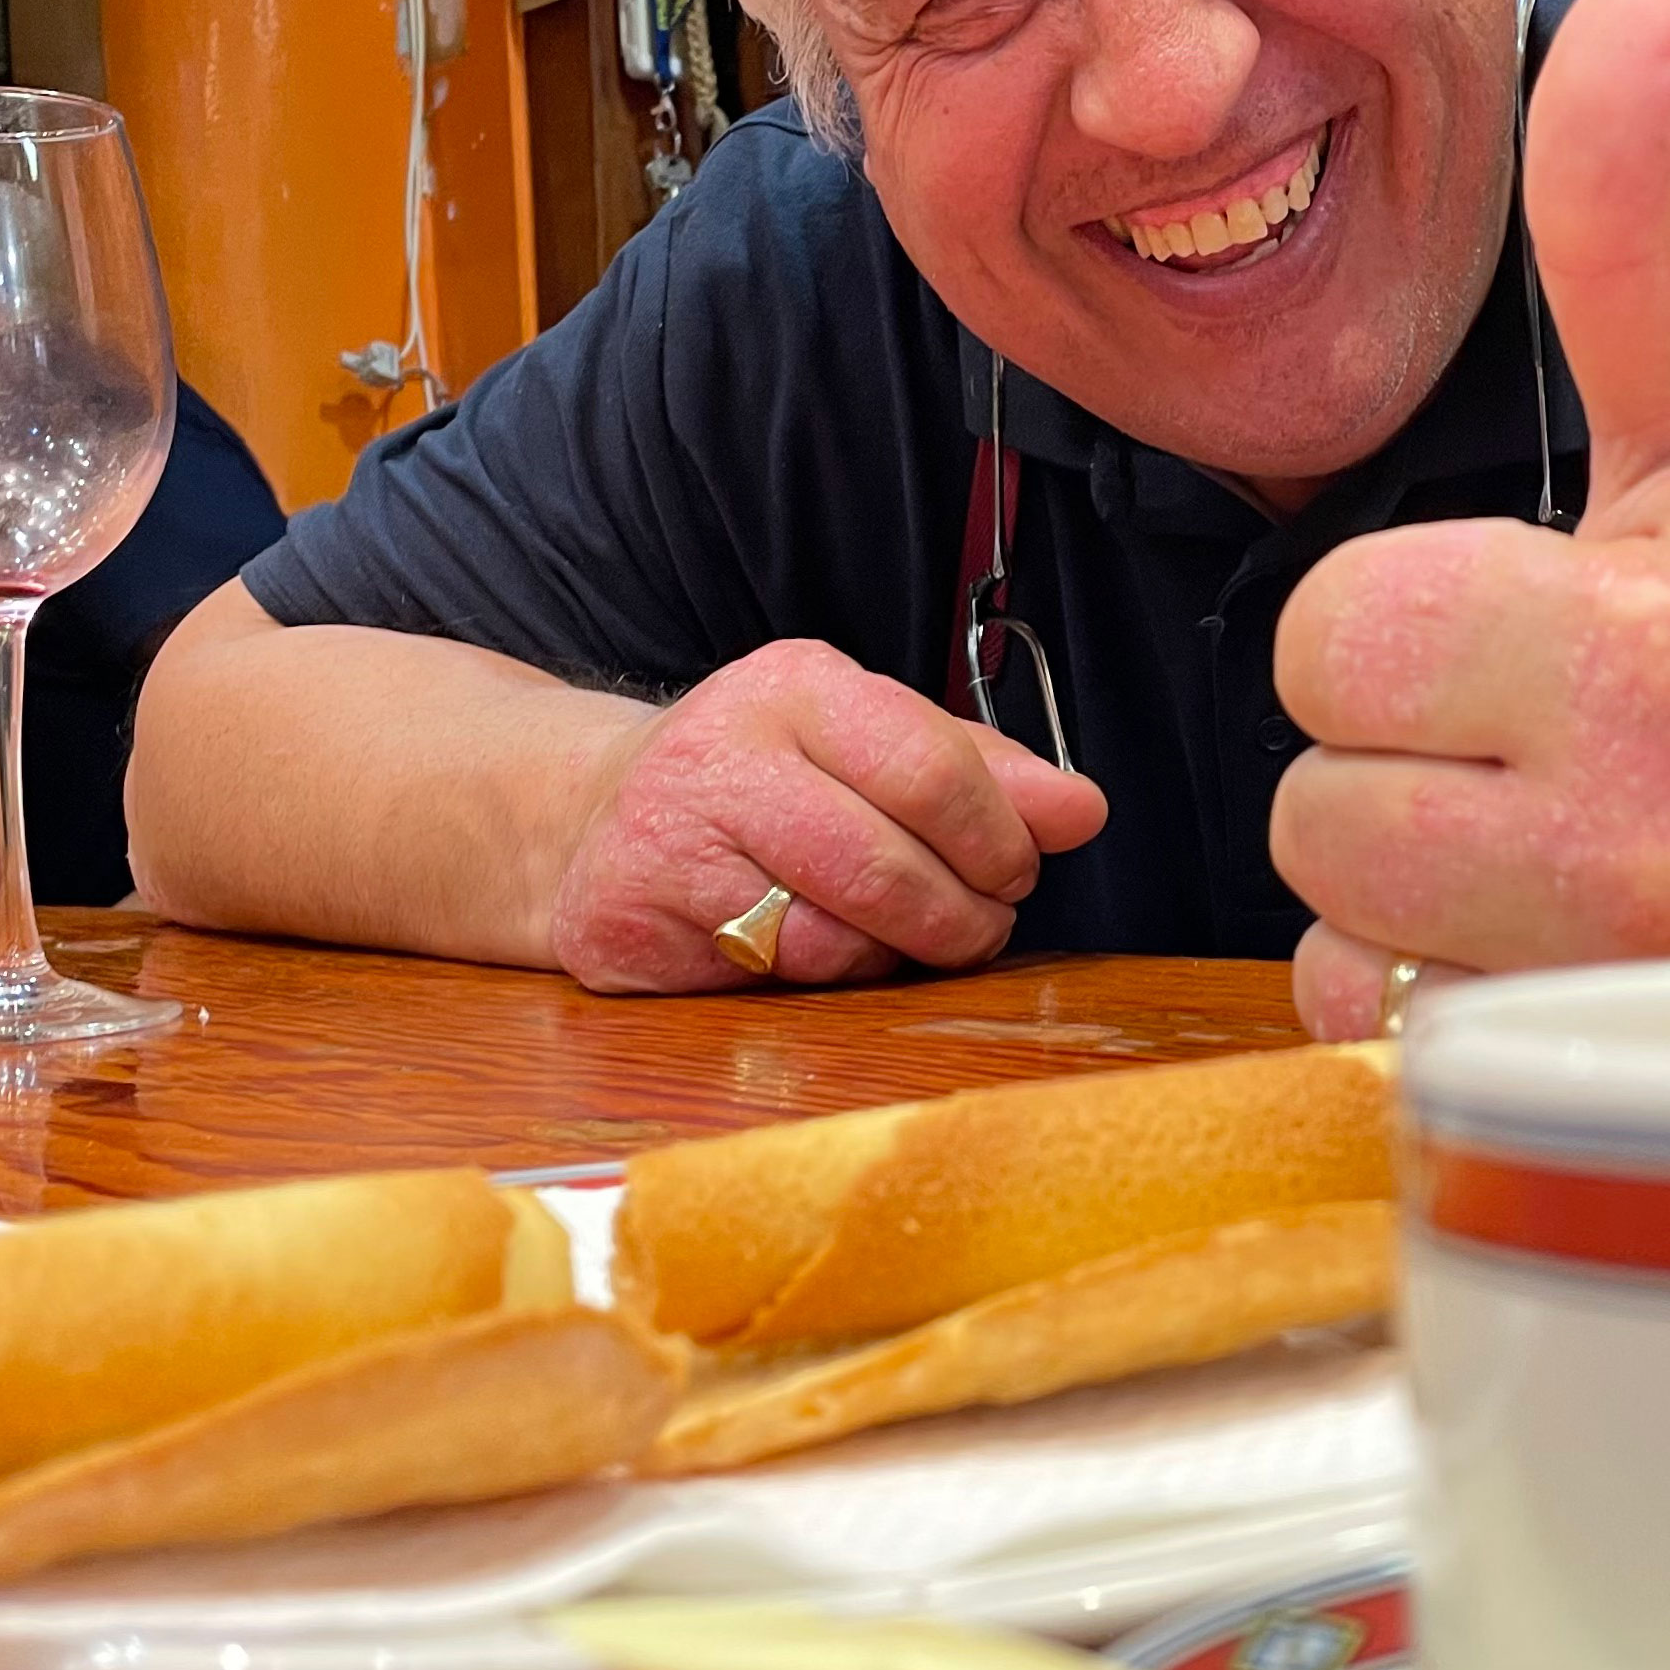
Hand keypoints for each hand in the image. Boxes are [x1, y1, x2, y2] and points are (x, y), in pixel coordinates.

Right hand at [547, 638, 1106, 991]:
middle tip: (984, 921)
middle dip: (963, 913)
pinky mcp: (632, 931)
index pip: (929, 767)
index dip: (997, 836)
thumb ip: (978, 771)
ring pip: (834, 939)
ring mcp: (665, 847)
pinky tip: (824, 947)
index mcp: (794, 687)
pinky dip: (825, 979)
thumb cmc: (760, 779)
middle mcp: (720, 756)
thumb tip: (1081, 810)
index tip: (1021, 866)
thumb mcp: (865, 740)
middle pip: (886, 865)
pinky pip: (775, 982)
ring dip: (899, 955)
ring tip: (909, 935)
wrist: (587, 818)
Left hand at [1268, 0, 1669, 1038]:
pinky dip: (1450, 991)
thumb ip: (1636, 223)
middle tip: (1543, 724)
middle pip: (1317, 798)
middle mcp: (1640, 847)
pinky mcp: (1618, 1089)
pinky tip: (1564, 933)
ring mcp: (1629, 1002)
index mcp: (1656, 647)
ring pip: (1346, 932)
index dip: (1410, 620)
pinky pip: (1406, 1040)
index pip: (1341, 634)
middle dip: (1402, 751)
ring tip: (1561, 828)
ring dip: (1419, 877)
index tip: (1531, 616)